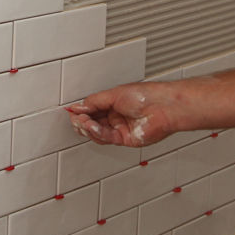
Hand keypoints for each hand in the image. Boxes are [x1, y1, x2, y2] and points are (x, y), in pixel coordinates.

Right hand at [64, 81, 180, 147]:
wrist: (163, 106)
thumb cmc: (147, 95)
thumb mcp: (114, 94)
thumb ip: (94, 102)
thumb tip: (79, 107)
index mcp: (114, 103)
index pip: (93, 110)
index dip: (81, 111)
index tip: (72, 111)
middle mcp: (117, 116)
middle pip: (93, 123)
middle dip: (82, 121)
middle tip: (76, 119)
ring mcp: (121, 128)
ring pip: (98, 133)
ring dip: (88, 128)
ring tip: (83, 122)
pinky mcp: (126, 139)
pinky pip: (107, 138)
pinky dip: (98, 133)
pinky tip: (93, 127)